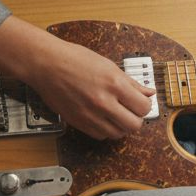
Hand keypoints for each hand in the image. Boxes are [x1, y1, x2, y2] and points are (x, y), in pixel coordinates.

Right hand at [27, 39, 155, 139]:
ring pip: (118, 134)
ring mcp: (90, 115)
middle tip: (130, 111)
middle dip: (136, 119)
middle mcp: (104, 102)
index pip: (143, 107)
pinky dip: (105, 130)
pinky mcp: (79, 122)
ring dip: (121, 126)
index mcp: (114, 84)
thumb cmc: (74, 59)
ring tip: (116, 115)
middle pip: (134, 125)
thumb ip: (131, 82)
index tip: (140, 103)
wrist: (47, 64)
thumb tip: (148, 92)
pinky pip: (101, 136)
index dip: (145, 106)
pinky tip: (103, 118)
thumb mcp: (108, 65)